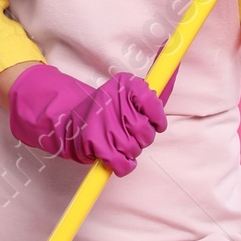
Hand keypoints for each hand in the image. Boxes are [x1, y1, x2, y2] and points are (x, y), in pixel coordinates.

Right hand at [8, 63, 166, 175]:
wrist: (67, 121)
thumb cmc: (104, 110)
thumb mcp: (125, 91)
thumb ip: (151, 92)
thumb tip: (173, 75)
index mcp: (124, 85)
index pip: (153, 102)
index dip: (156, 117)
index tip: (153, 121)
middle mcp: (115, 103)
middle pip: (146, 131)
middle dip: (142, 137)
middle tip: (128, 131)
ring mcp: (106, 125)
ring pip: (136, 148)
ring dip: (130, 150)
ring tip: (117, 140)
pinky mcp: (99, 146)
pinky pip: (124, 164)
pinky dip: (125, 165)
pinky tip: (119, 157)